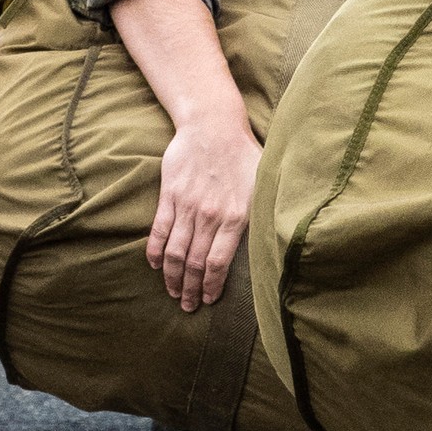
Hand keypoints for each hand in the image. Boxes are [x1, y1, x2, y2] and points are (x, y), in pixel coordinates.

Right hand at [147, 111, 262, 311]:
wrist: (213, 125)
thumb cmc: (243, 154)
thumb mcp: (264, 184)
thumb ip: (264, 213)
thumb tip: (276, 242)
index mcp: (236, 216)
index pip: (217, 262)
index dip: (210, 285)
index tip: (207, 300)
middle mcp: (210, 215)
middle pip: (194, 262)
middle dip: (189, 289)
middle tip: (187, 305)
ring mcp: (187, 206)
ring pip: (175, 251)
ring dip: (171, 276)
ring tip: (172, 292)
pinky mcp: (170, 196)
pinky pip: (159, 230)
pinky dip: (155, 251)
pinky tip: (155, 265)